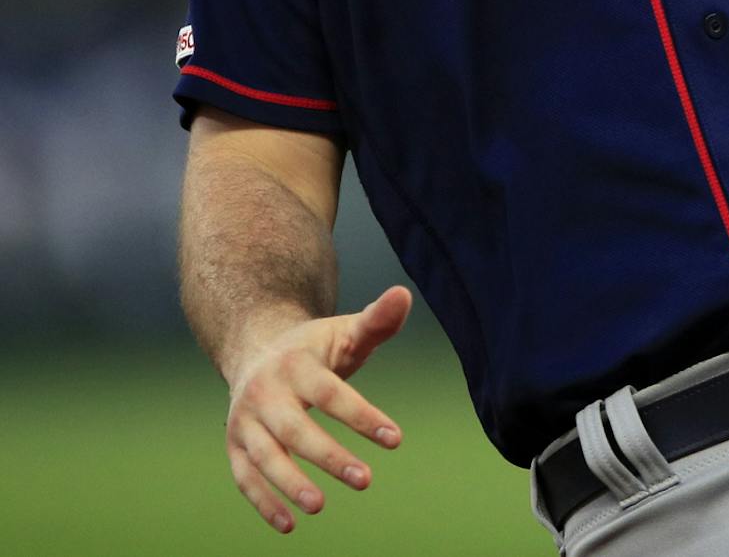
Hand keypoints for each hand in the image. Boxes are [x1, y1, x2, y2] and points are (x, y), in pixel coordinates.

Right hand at [222, 286, 411, 533]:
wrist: (258, 349)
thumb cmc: (315, 347)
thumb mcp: (345, 331)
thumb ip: (377, 320)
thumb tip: (404, 294)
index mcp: (296, 365)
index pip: (331, 393)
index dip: (362, 417)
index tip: (396, 439)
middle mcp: (264, 393)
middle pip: (295, 430)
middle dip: (329, 457)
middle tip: (366, 481)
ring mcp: (245, 421)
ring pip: (265, 457)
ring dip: (289, 484)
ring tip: (320, 506)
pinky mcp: (235, 445)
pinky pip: (245, 478)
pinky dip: (263, 502)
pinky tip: (289, 524)